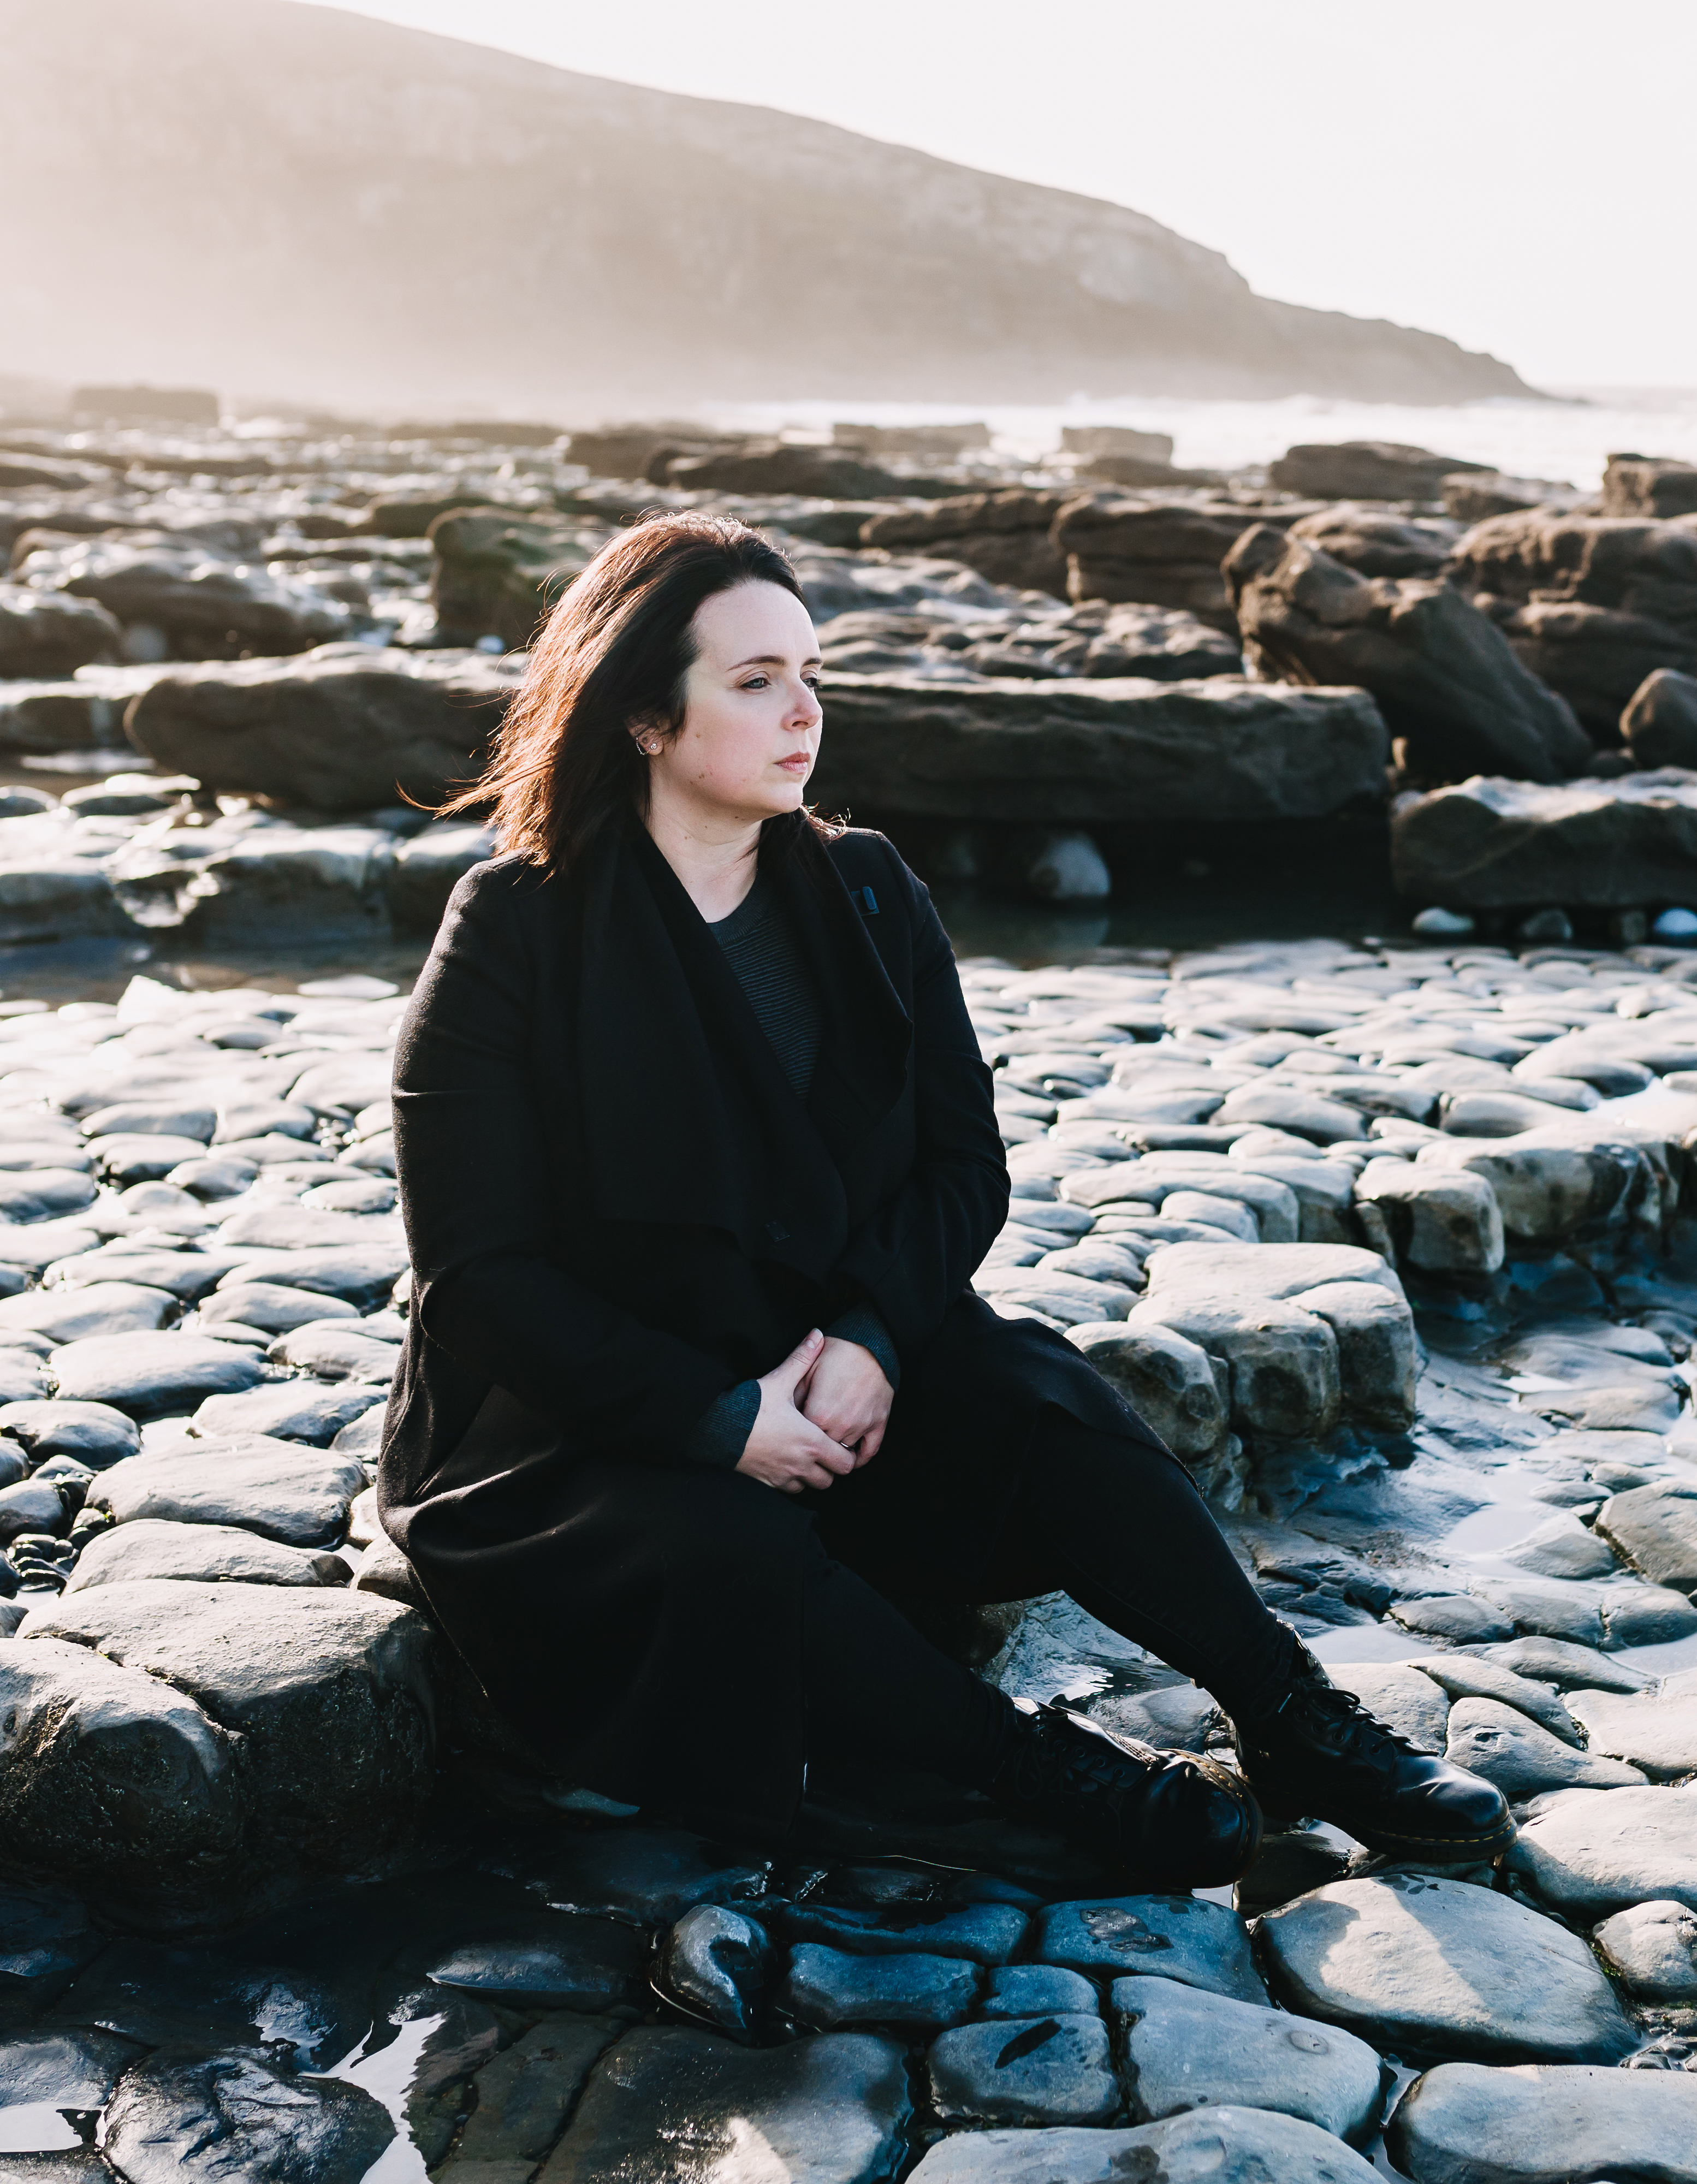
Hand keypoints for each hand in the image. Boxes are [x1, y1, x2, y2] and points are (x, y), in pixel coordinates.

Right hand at [735, 1329, 860, 1495]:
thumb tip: (817, 1334)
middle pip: (831, 1480)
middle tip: (827, 1451)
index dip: (848, 1455)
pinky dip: (793, 1480)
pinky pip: (789, 1489)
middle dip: (832, 1468)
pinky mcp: (767, 1481)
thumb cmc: (750, 1406)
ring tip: (808, 1457)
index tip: (842, 1444)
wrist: (717, 1427)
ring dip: (813, 1475)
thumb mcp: (779, 1380)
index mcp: (811, 1441)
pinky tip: (788, 1462)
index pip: (845, 1462)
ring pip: (810, 1487)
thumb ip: (802, 1359)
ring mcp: (783, 1475)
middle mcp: (801, 1463)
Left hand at [801, 1334, 893, 1466]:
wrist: (871, 1344)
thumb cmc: (837, 1353)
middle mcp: (840, 1425)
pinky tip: (851, 1458)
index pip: (803, 1437)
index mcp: (819, 1414)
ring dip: (835, 1449)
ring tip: (827, 1445)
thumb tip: (784, 1414)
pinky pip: (870, 1451)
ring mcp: (861, 1426)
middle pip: (823, 1448)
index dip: (797, 1432)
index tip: (793, 1430)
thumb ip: (794, 1396)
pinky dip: (860, 1458)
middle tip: (808, 1439)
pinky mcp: (878, 1424)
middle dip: (815, 1443)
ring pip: (844, 1451)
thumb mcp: (808, 1370)